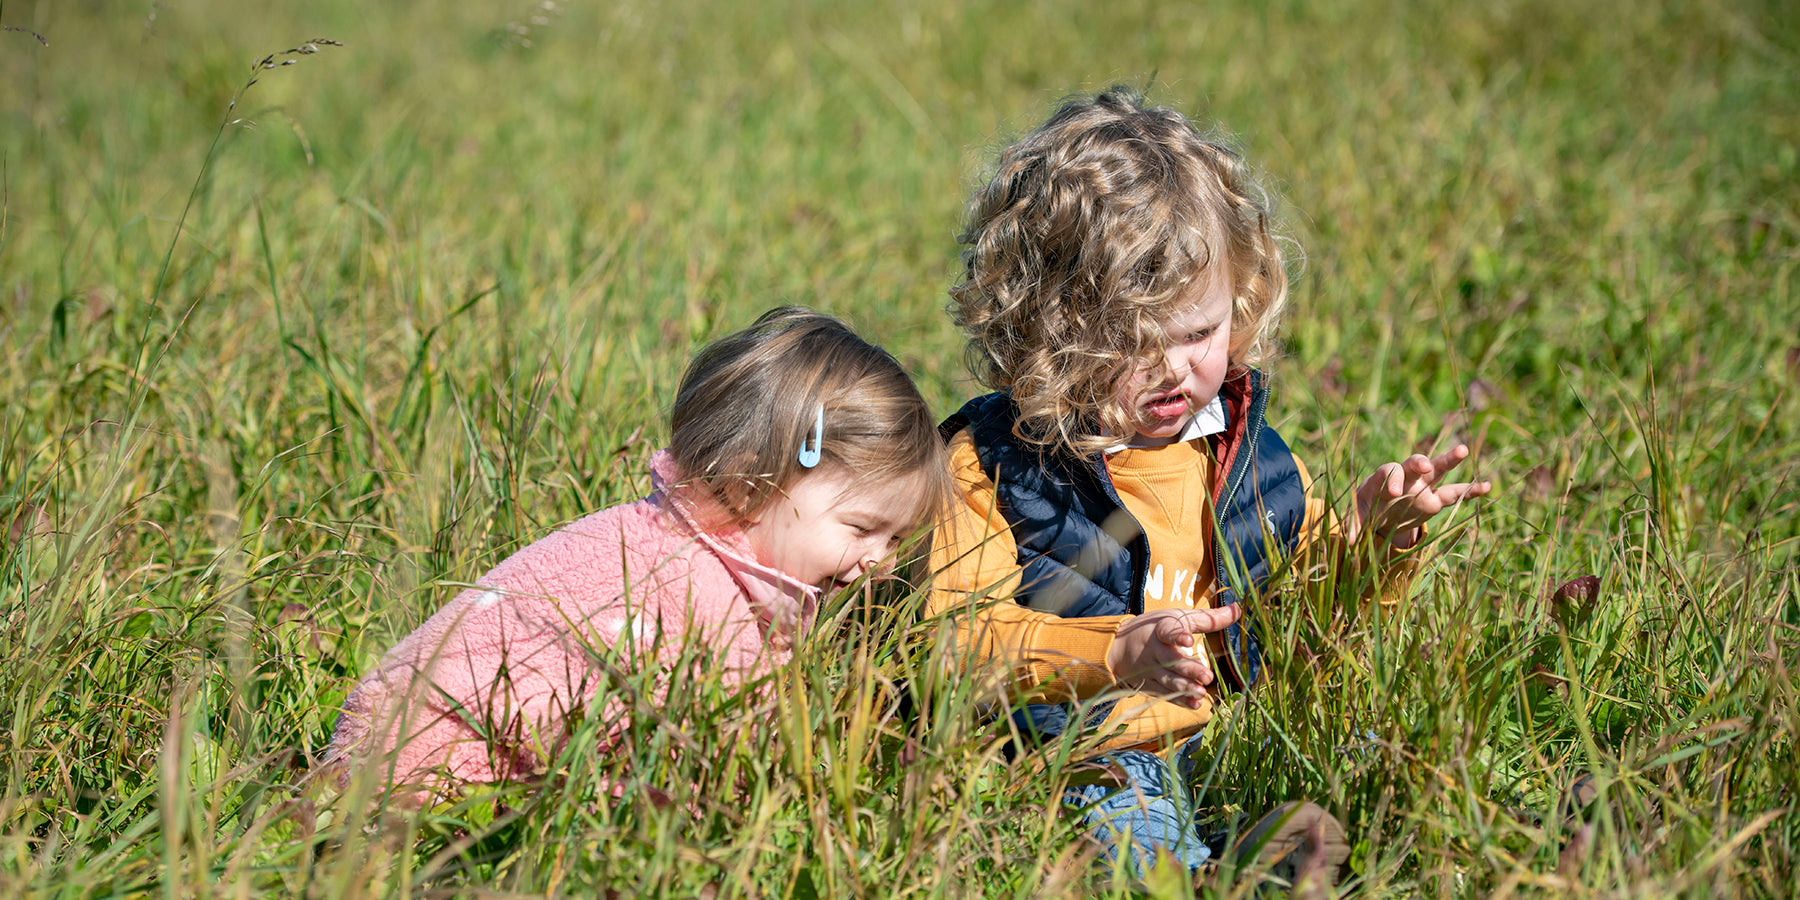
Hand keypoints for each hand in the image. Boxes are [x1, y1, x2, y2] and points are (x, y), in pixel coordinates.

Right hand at [1106, 606, 1243, 708]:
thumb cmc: (1156, 628)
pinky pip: (1164, 693)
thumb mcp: (1178, 617)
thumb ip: (1208, 618)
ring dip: (1185, 687)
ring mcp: (1150, 669)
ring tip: (1201, 692)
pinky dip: (1179, 700)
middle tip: (1207, 676)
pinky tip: (1195, 704)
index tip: (1188, 639)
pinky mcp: (1148, 684)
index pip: (1168, 632)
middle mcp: (1154, 650)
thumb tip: (1238, 609)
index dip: (1177, 636)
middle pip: (1172, 660)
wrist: (1118, 645)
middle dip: (1189, 669)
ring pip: (1168, 679)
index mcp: (1161, 629)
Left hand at [1352, 444, 1492, 548]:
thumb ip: (1350, 526)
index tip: (1393, 492)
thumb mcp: (1354, 517)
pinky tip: (1487, 486)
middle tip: (1423, 465)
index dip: (1391, 480)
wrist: (1379, 509)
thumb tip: (1344, 542)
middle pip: (1412, 463)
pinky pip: (1455, 493)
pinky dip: (1471, 490)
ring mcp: (1423, 486)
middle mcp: (1405, 478)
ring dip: (1449, 460)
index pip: (1388, 472)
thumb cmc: (1365, 509)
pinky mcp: (1435, 499)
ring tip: (1462, 450)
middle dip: (1418, 463)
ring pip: (1437, 470)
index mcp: (1382, 478)